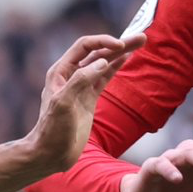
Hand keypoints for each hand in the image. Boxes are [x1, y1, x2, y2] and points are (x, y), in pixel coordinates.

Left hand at [27, 33, 141, 174]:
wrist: (51, 154)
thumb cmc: (52, 130)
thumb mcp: (63, 103)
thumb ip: (81, 80)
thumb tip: (102, 62)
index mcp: (60, 71)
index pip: (84, 46)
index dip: (103, 42)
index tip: (120, 45)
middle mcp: (70, 75)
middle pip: (97, 52)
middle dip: (119, 44)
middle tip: (142, 37)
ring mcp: (81, 86)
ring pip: (104, 63)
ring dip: (121, 53)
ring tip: (141, 42)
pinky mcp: (89, 99)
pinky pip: (105, 77)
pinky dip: (116, 67)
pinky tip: (127, 58)